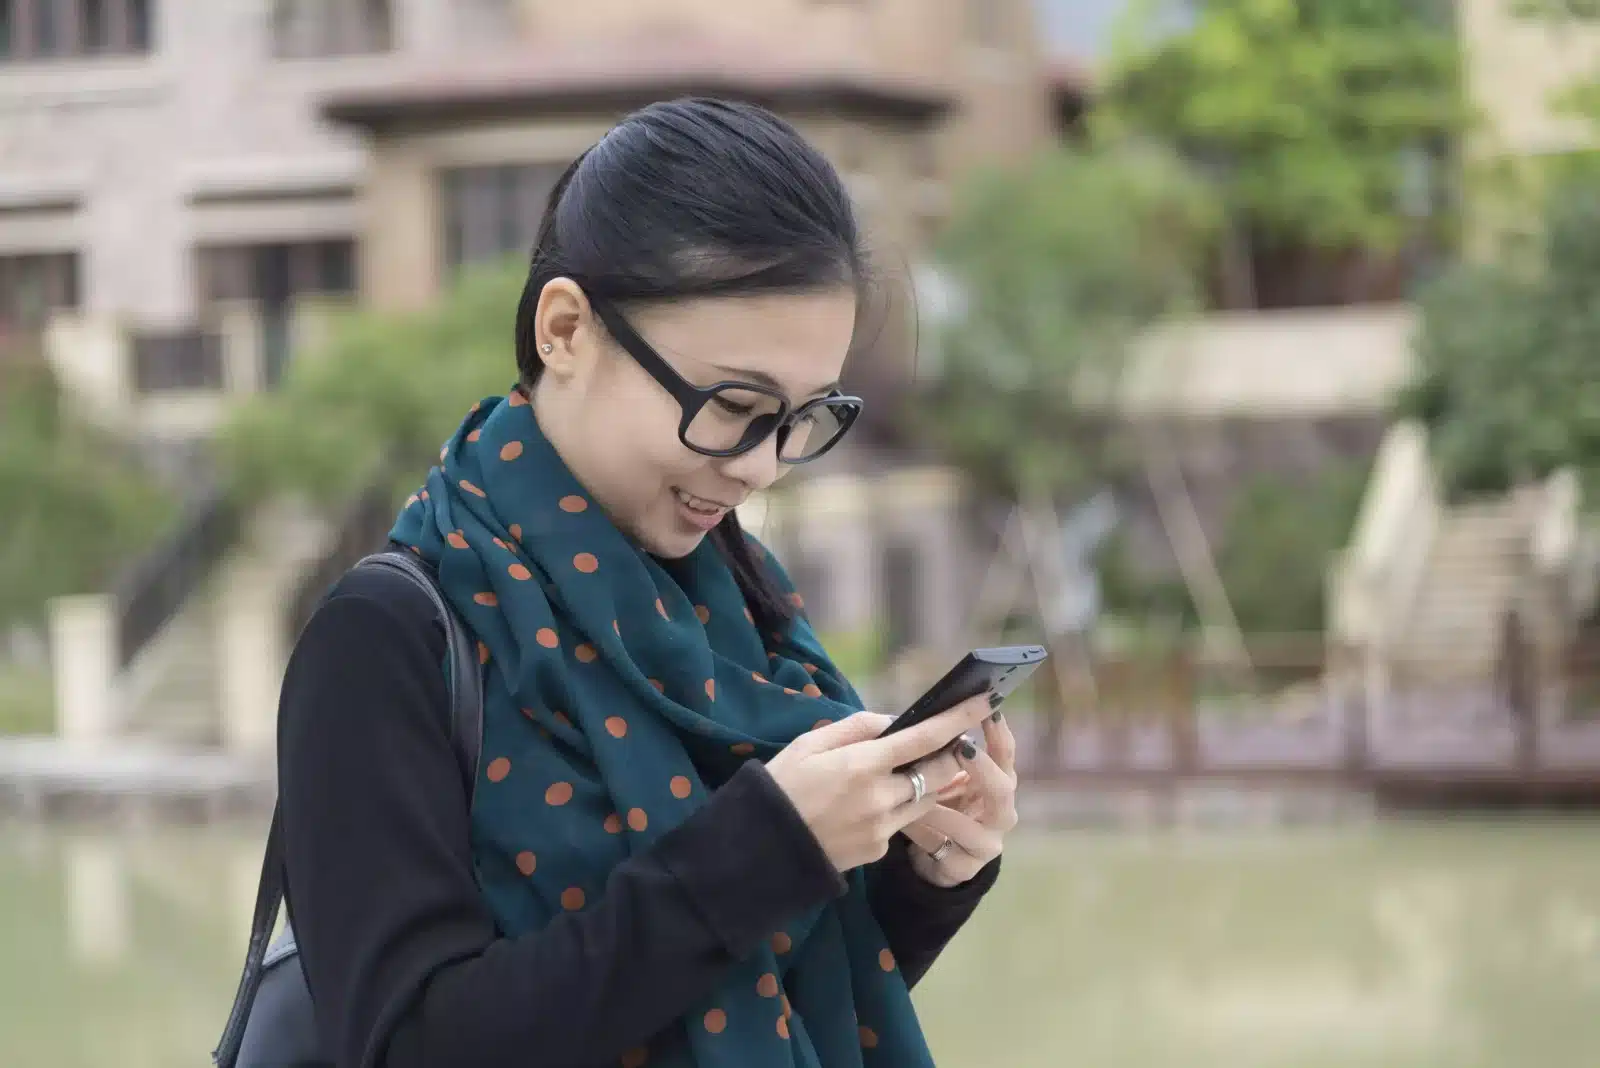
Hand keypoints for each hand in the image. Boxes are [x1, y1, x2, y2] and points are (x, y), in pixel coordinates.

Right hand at [764, 695, 992, 872]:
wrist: (760, 848)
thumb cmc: (781, 785)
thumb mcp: (810, 743)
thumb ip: (858, 727)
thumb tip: (896, 722)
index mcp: (862, 765)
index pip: (925, 738)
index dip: (959, 719)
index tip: (985, 699)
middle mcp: (879, 798)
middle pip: (939, 772)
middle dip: (951, 754)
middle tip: (948, 741)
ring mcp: (882, 828)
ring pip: (926, 798)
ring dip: (926, 782)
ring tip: (902, 771)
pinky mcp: (879, 851)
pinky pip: (901, 822)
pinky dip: (896, 807)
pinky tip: (864, 806)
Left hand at [899, 714, 1018, 886]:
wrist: (927, 859)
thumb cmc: (936, 806)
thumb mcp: (939, 778)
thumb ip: (940, 755)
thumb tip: (924, 721)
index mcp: (996, 784)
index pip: (1005, 755)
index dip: (999, 734)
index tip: (988, 710)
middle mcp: (1000, 812)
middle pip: (1003, 789)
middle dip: (983, 767)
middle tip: (961, 748)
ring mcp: (987, 843)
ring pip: (973, 825)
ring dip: (945, 807)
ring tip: (922, 792)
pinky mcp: (966, 868)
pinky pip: (945, 847)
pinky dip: (925, 832)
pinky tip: (908, 822)